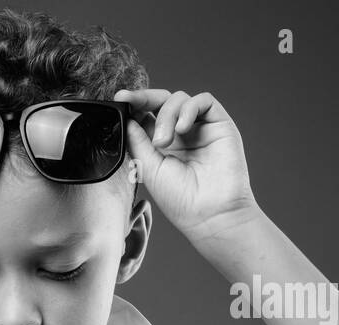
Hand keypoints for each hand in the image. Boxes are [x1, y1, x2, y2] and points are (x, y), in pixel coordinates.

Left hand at [112, 88, 259, 243]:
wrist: (210, 213)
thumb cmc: (180, 199)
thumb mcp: (149, 168)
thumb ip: (138, 142)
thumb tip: (128, 119)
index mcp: (161, 145)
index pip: (147, 115)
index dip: (134, 105)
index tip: (119, 100)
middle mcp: (180, 133)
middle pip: (161, 101)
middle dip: (144, 98)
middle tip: (130, 101)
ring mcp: (200, 127)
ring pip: (179, 99)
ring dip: (166, 115)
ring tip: (163, 142)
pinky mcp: (219, 124)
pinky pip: (203, 101)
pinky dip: (188, 109)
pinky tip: (181, 129)